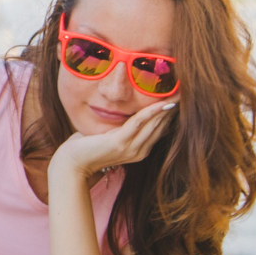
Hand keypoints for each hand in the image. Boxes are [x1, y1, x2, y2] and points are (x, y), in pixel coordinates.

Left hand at [49, 98, 178, 181]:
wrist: (72, 164)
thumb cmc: (87, 147)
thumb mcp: (109, 135)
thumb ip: (121, 127)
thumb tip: (127, 111)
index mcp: (139, 150)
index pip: (159, 129)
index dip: (169, 112)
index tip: (178, 96)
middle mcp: (139, 151)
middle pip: (161, 125)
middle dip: (171, 107)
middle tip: (183, 90)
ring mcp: (131, 149)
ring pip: (154, 123)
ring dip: (165, 107)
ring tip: (177, 93)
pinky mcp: (120, 143)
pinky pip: (139, 123)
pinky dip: (151, 111)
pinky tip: (160, 102)